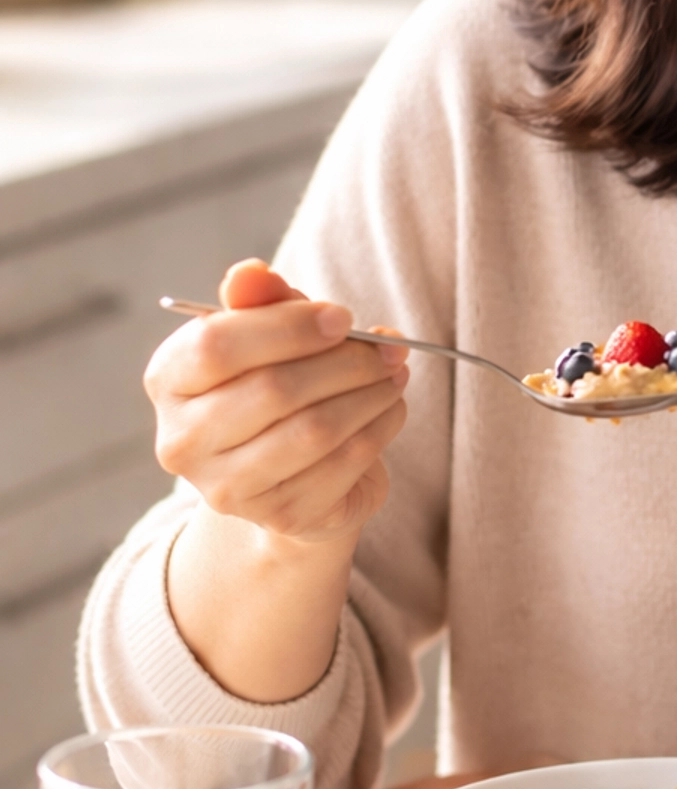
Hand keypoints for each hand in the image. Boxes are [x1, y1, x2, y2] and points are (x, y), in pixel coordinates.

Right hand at [146, 258, 410, 547]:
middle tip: (389, 348)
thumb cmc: (275, 384)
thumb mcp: (266, 334)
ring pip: (313, 431)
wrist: (290, 475)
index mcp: (169, 380)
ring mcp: (226, 487)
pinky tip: (391, 409)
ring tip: (395, 374)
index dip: (288, 327)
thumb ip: (260, 301)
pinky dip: (379, 429)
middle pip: (273, 390)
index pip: (217, 346)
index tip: (343, 318)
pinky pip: (342, 465)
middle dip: (345, 363)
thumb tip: (251, 273)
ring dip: (369, 395)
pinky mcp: (278, 515)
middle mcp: (182, 440)